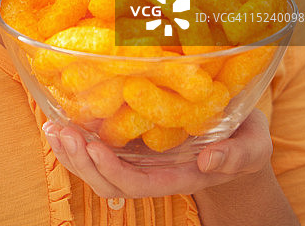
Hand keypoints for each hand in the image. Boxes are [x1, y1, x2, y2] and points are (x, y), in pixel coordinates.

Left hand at [42, 108, 272, 199]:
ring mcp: (142, 159)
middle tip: (60, 131)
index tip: (92, 147)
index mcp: (179, 175)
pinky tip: (59, 120)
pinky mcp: (135, 142)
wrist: (241, 136)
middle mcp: (155, 172)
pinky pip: (101, 147)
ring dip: (72, 151)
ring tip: (51, 127)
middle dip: (81, 161)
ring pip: (99, 169)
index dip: (112, 170)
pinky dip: (79, 137)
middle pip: (109, 181)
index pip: (138, 184)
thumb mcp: (252, 145)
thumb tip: (209, 161)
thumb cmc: (248, 138)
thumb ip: (237, 155)